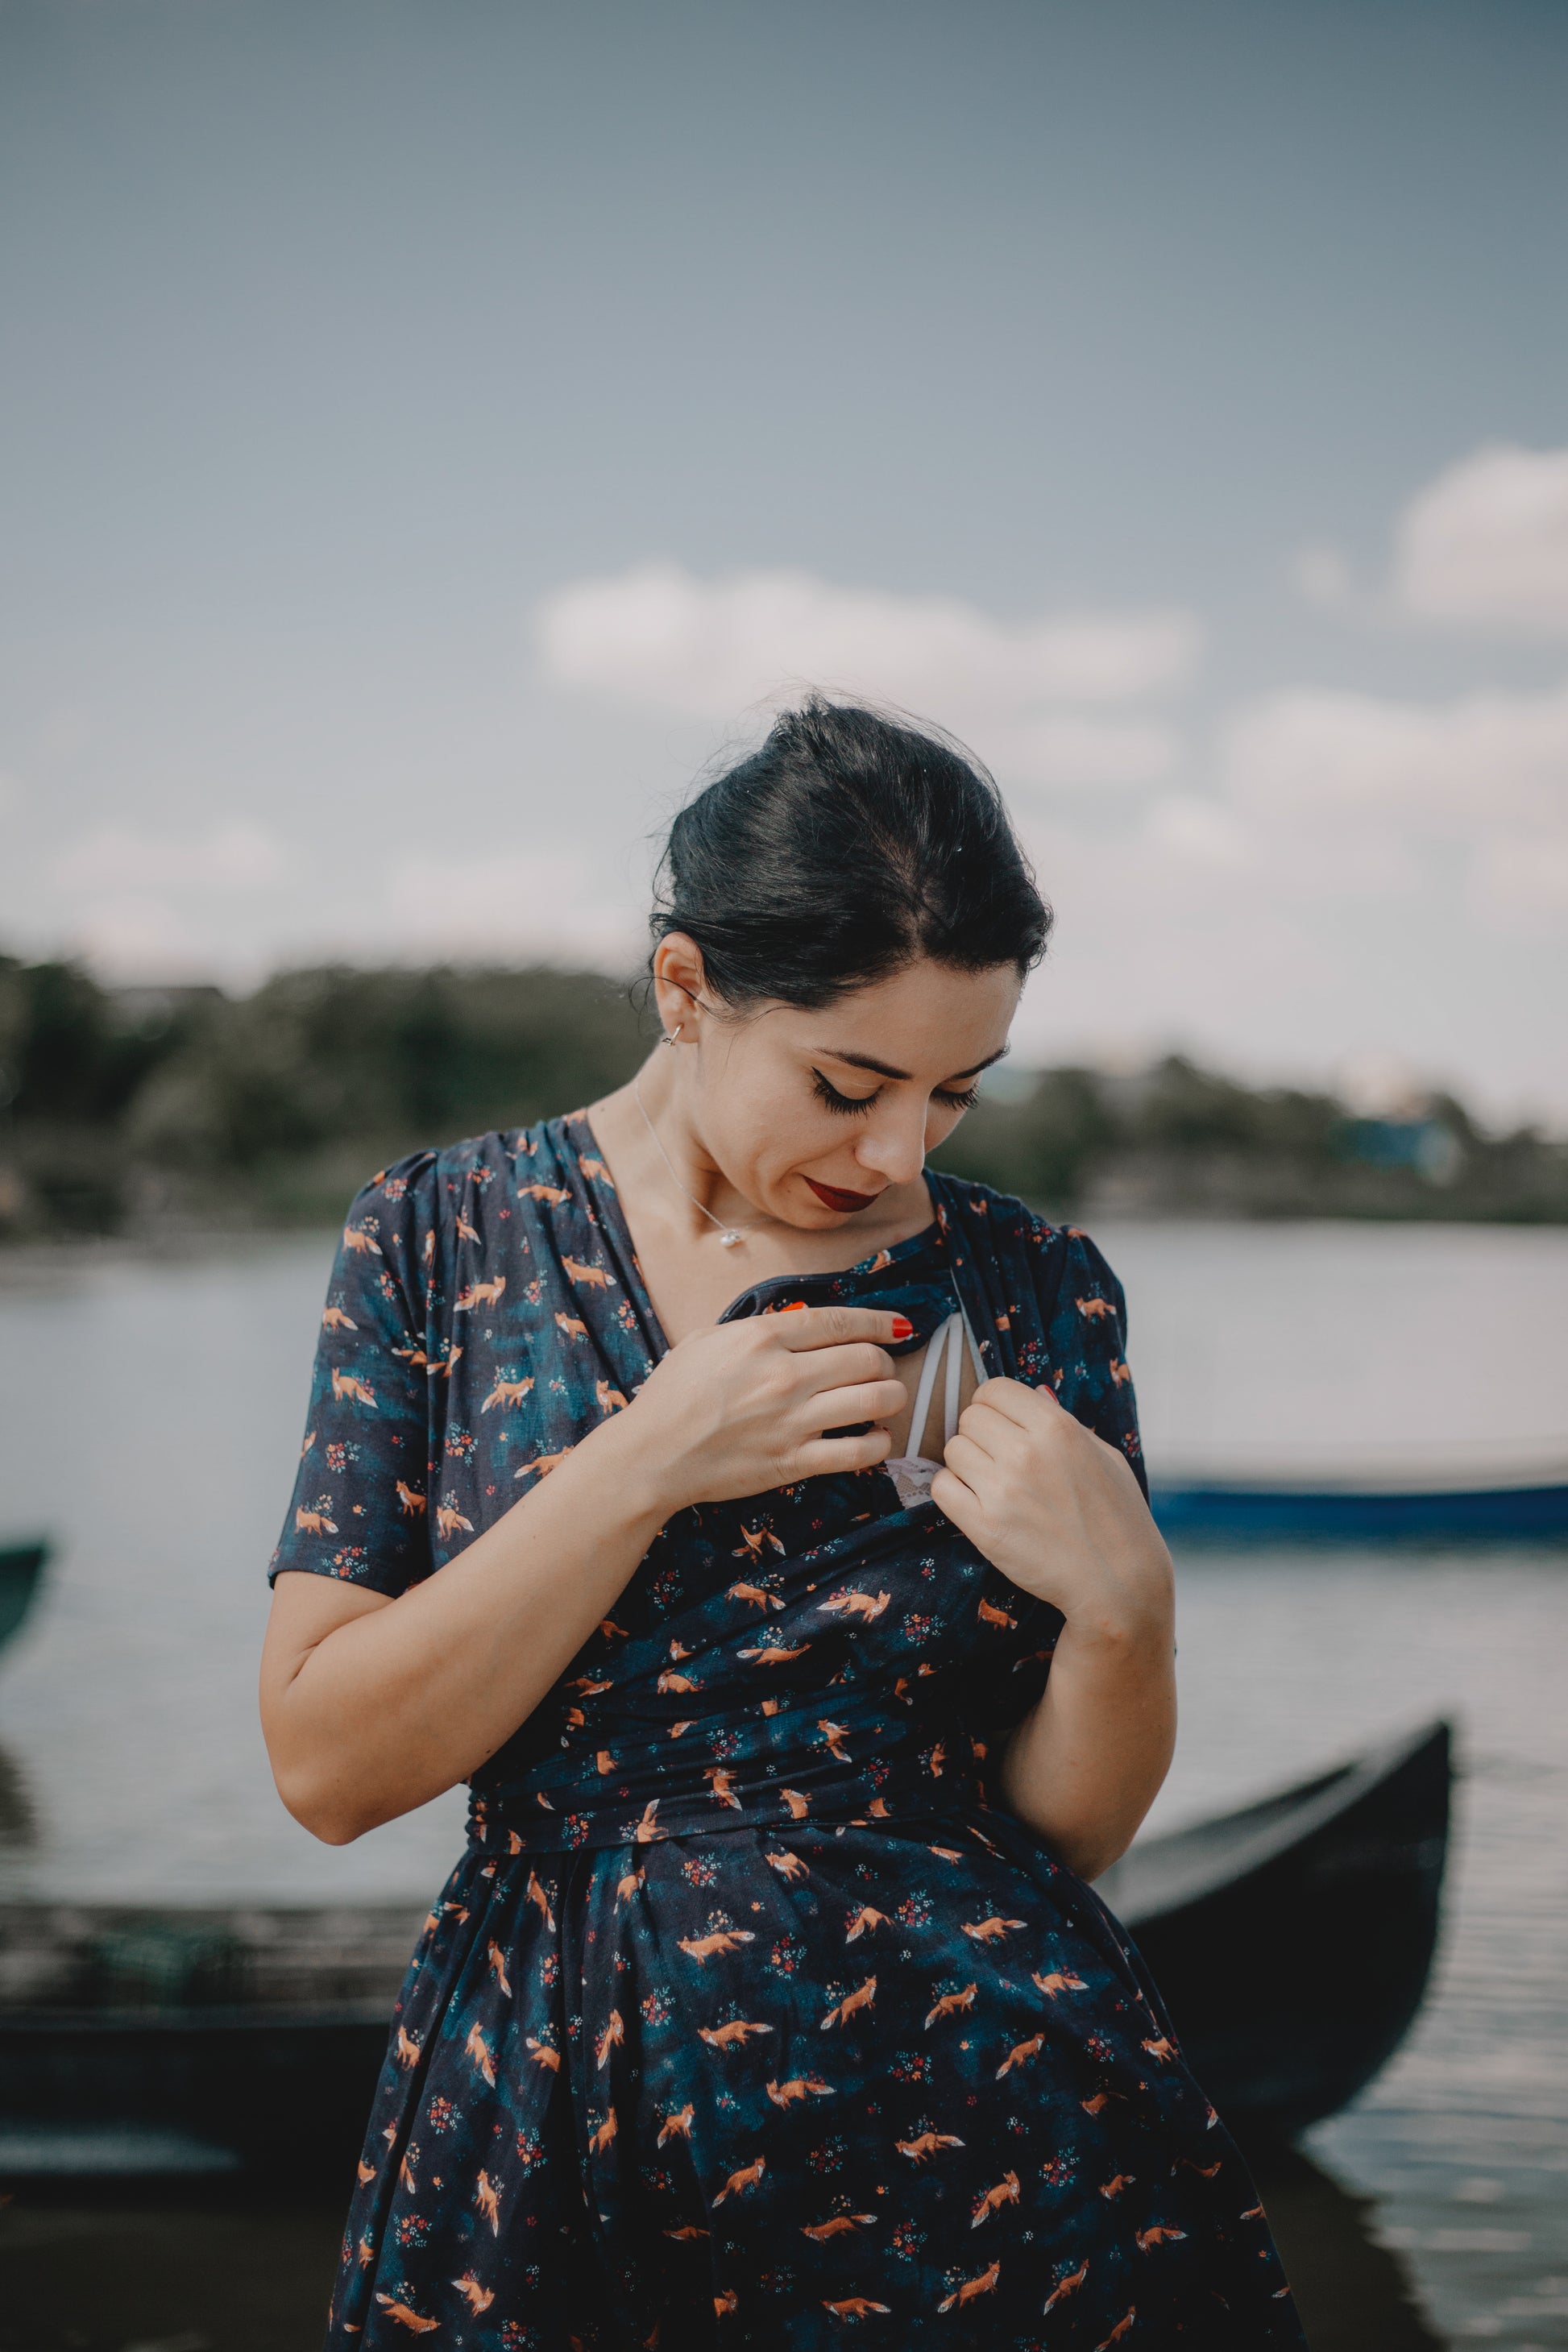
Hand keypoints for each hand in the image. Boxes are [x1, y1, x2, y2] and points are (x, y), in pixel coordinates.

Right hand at [622, 1305, 907, 1515]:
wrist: (651, 1455)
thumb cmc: (672, 1395)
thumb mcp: (708, 1341)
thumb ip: (757, 1329)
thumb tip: (800, 1325)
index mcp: (762, 1337)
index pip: (840, 1321)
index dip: (880, 1322)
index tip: (899, 1326)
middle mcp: (785, 1375)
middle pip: (867, 1358)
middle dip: (884, 1361)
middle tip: (879, 1368)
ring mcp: (793, 1420)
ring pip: (876, 1399)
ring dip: (891, 1397)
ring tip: (886, 1399)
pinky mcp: (795, 1461)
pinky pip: (860, 1451)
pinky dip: (879, 1442)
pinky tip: (876, 1437)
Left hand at [930, 1378, 1172, 1638]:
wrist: (1119, 1583)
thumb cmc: (1118, 1518)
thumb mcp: (1104, 1456)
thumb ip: (1064, 1421)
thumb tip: (1035, 1393)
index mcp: (1057, 1427)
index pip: (994, 1389)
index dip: (994, 1405)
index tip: (1003, 1424)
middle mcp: (1026, 1452)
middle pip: (970, 1417)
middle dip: (981, 1434)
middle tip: (1000, 1458)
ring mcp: (1003, 1490)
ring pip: (953, 1450)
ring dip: (967, 1463)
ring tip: (992, 1483)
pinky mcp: (984, 1527)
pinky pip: (941, 1488)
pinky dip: (953, 1491)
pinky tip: (976, 1501)